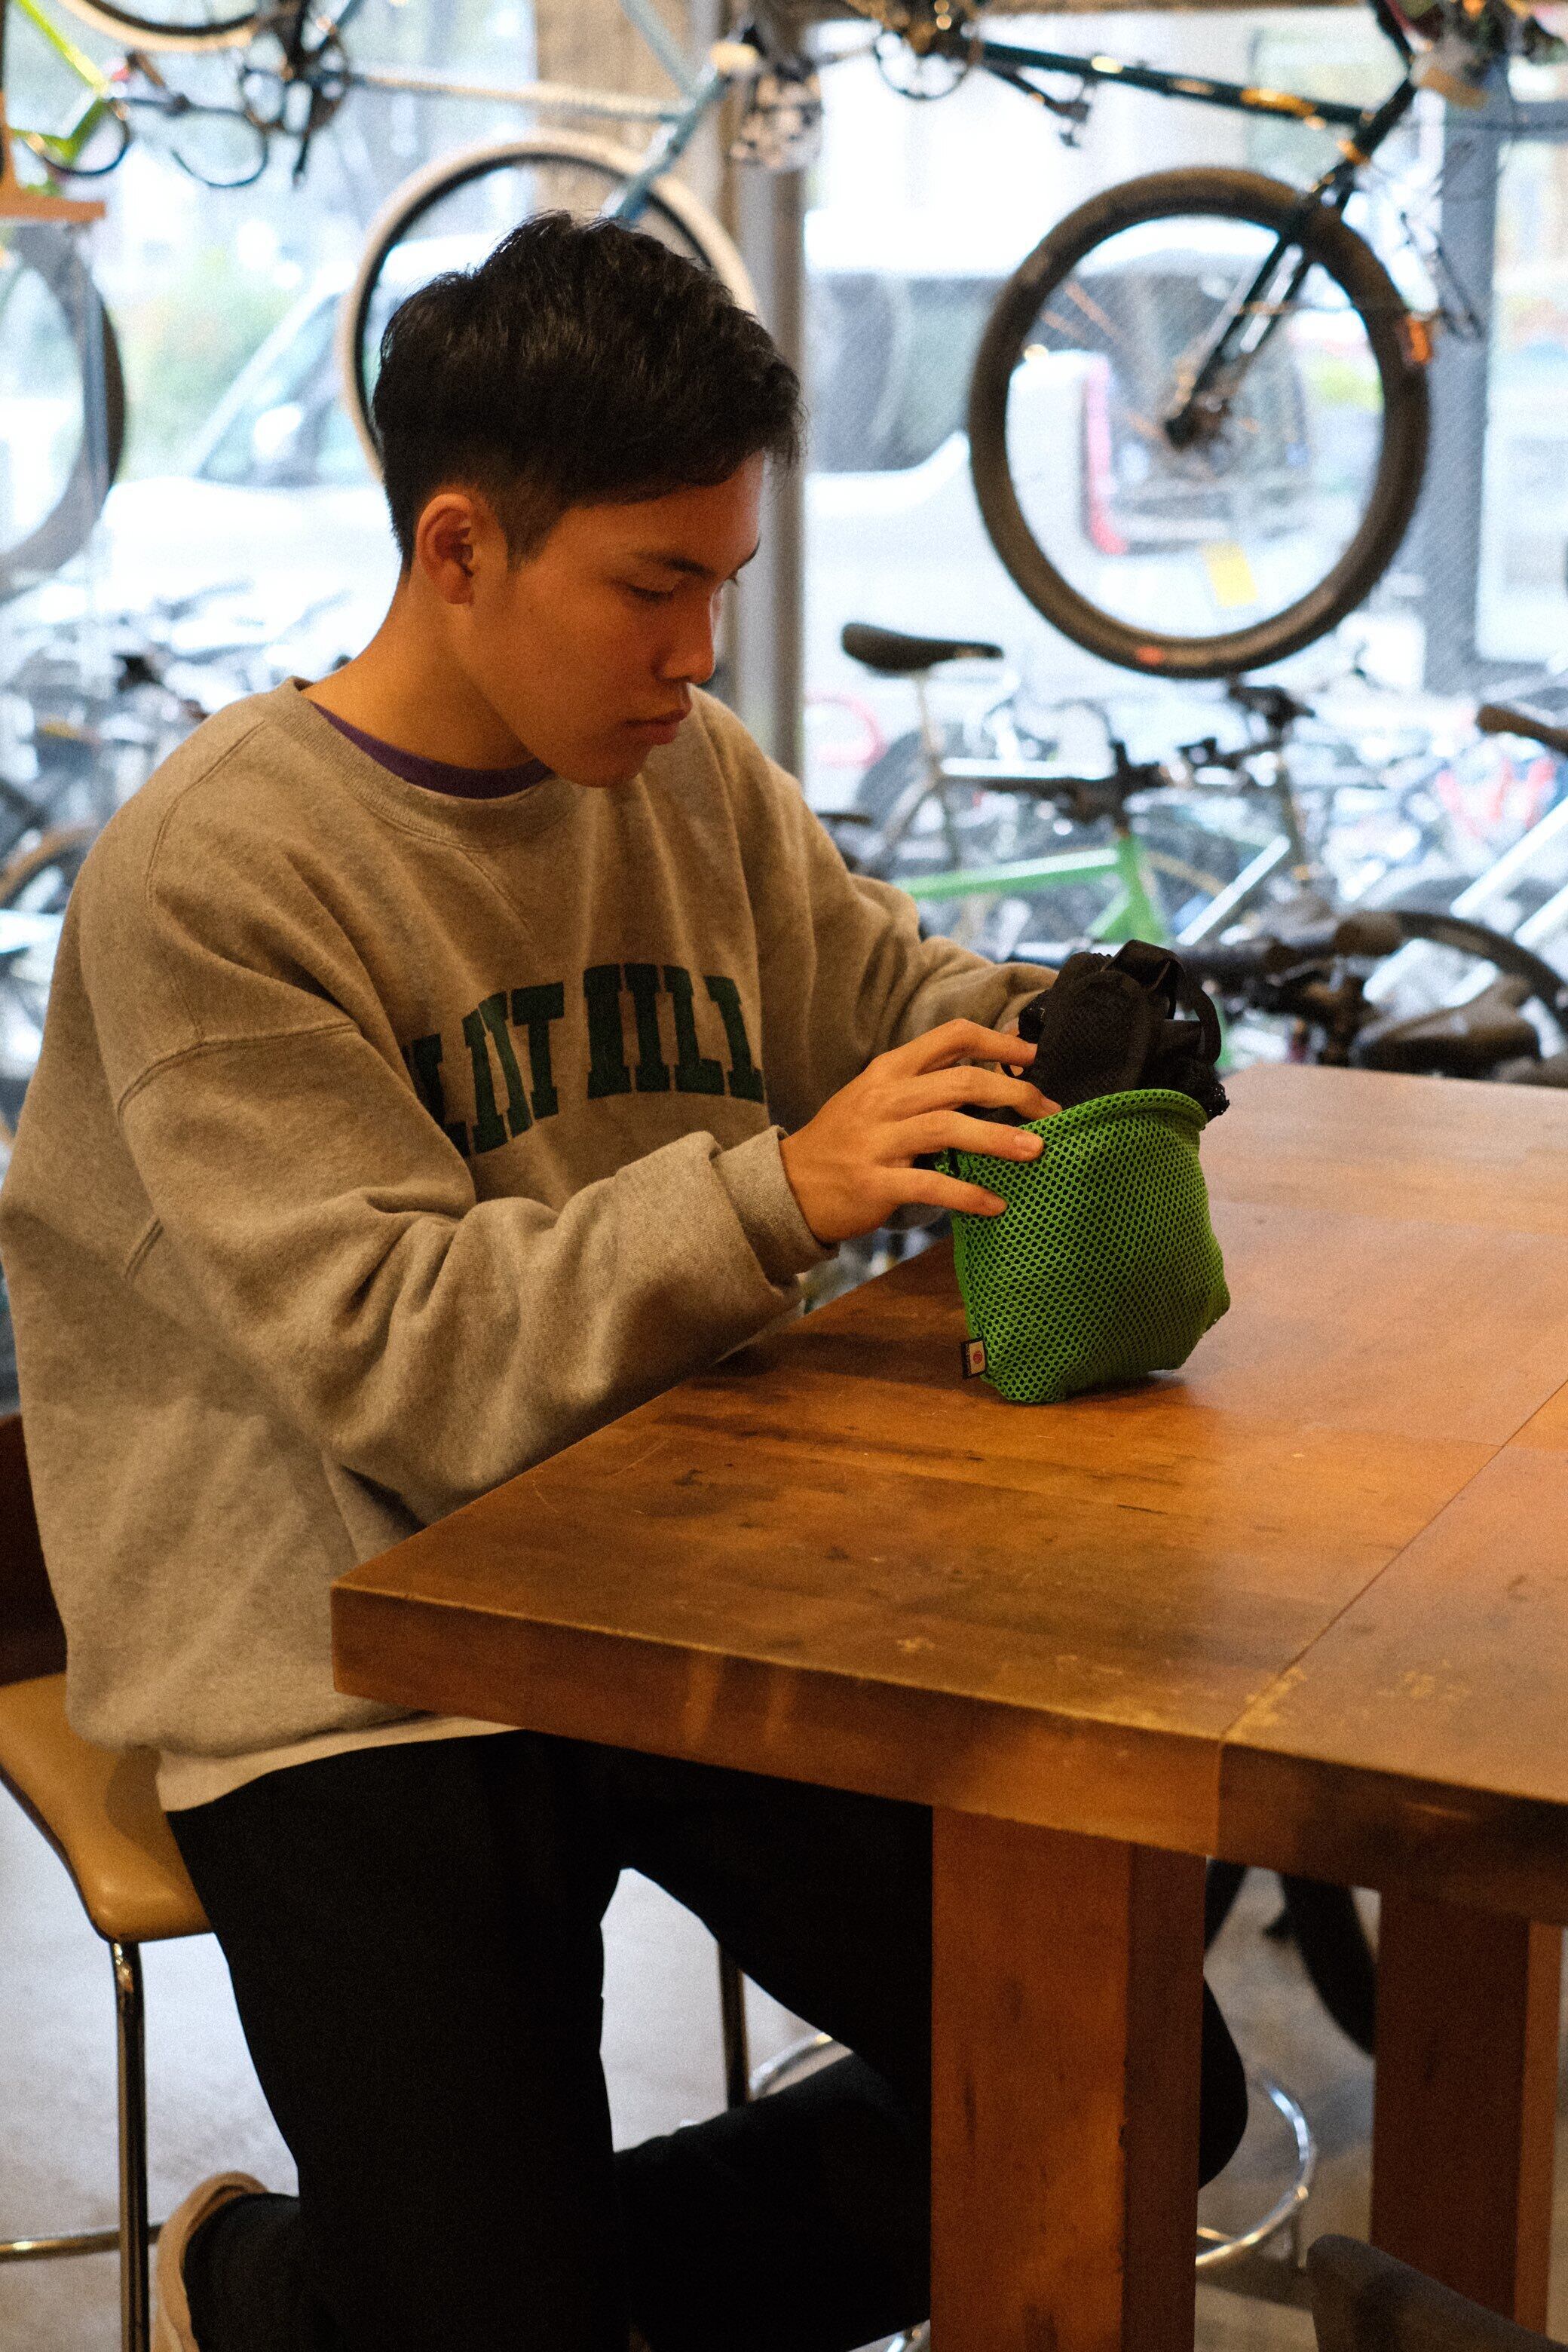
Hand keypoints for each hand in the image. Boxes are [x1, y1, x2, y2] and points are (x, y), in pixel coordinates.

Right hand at [778, 1019, 1057, 1246]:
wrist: (789, 1184)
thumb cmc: (847, 1139)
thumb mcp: (879, 1096)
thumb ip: (928, 1080)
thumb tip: (993, 1066)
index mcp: (890, 1069)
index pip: (952, 1036)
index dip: (999, 1043)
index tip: (1035, 1057)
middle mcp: (886, 1098)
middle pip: (961, 1082)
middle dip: (1014, 1092)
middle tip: (1051, 1110)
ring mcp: (878, 1140)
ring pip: (949, 1127)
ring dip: (999, 1138)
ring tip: (1037, 1150)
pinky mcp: (875, 1182)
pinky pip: (931, 1184)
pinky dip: (968, 1194)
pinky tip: (996, 1204)